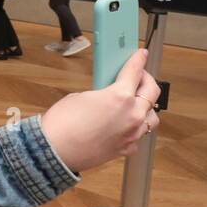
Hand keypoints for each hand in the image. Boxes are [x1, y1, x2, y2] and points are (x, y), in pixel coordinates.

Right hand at [40, 49, 160, 172]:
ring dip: (146, 108)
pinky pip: (138, 135)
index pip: (135, 72)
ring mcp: (132, 133)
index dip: (139, 60)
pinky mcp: (127, 148)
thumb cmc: (62, 123)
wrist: (54, 151)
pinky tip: (123, 126)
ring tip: (136, 104)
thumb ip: (102, 94)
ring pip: (152, 117)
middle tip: (139, 77)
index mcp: (120, 96)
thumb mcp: (80, 97)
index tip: (141, 55)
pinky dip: (134, 129)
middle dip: (147, 81)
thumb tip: (109, 97)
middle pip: (152, 92)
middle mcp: (132, 114)